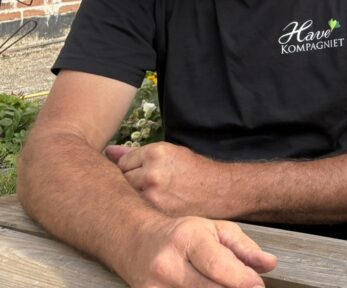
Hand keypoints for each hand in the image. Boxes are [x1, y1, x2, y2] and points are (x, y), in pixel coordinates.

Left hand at [106, 142, 227, 217]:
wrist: (221, 191)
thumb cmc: (196, 171)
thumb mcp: (171, 153)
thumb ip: (138, 154)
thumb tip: (109, 151)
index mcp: (156, 152)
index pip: (123, 162)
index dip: (133, 169)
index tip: (147, 173)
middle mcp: (151, 172)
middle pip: (121, 180)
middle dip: (132, 183)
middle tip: (151, 186)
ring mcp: (152, 194)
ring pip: (127, 196)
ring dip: (135, 197)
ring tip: (155, 196)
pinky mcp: (156, 212)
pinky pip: (137, 210)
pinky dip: (143, 209)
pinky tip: (159, 205)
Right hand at [122, 215, 275, 287]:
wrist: (137, 242)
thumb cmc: (182, 235)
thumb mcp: (217, 230)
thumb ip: (244, 248)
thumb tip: (269, 264)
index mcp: (187, 238)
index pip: (218, 265)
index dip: (241, 280)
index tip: (257, 286)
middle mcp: (166, 264)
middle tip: (247, 287)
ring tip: (225, 285)